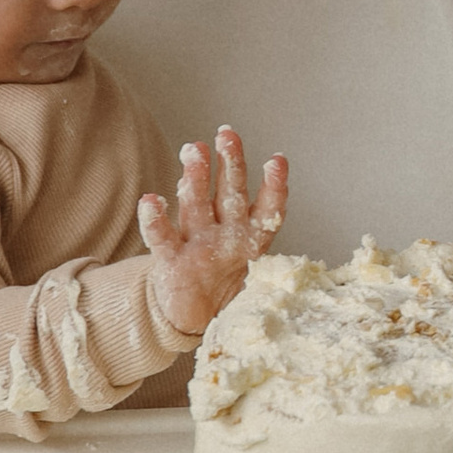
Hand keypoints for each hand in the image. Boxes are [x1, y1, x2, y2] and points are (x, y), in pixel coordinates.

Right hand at [140, 128, 288, 338]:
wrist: (191, 317)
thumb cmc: (225, 290)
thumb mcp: (256, 281)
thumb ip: (270, 272)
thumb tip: (301, 272)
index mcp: (249, 237)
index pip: (266, 208)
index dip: (273, 186)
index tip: (277, 160)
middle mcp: (223, 232)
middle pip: (228, 193)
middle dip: (229, 163)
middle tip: (227, 135)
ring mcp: (196, 243)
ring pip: (197, 205)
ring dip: (196, 178)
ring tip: (195, 150)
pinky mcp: (170, 261)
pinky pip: (162, 238)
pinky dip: (154, 220)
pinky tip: (150, 201)